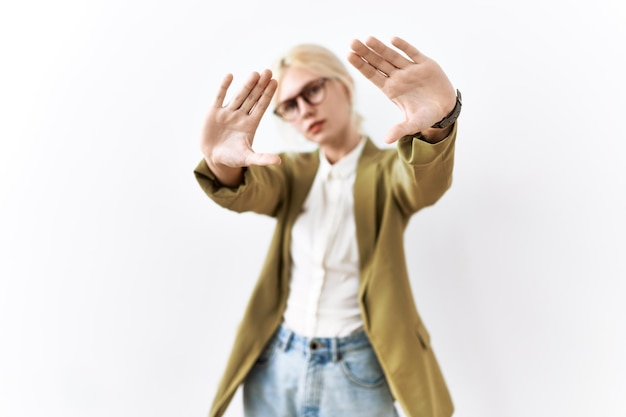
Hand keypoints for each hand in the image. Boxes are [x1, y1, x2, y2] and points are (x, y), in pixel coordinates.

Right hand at [201, 69, 280, 185]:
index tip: (275, 82)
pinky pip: (219, 97)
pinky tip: (230, 76)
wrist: (213, 157)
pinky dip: (223, 87)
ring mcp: (227, 113)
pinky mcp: (213, 112)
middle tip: (268, 71)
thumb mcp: (247, 158)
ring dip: (246, 85)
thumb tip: (279, 162)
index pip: (261, 107)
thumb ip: (262, 159)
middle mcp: (240, 116)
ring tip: (255, 73)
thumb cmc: (232, 158)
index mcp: (250, 124)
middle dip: (260, 85)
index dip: (267, 95)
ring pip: (239, 96)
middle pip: (252, 98)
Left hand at [348, 36, 456, 142]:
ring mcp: (411, 69)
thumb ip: (400, 129)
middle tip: (353, 42)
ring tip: (368, 39)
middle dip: (366, 53)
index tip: (349, 55)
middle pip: (378, 63)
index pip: (372, 76)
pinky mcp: (425, 64)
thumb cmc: (426, 116)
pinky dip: (404, 46)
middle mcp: (398, 78)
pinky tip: (393, 40)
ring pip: (392, 56)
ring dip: (381, 48)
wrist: (446, 109)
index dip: (361, 66)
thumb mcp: (413, 124)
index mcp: (392, 90)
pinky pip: (413, 53)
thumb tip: (387, 140)